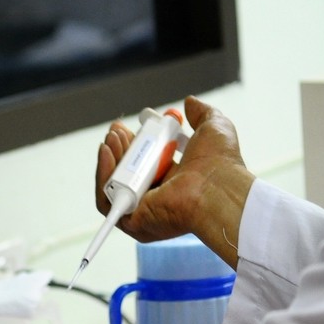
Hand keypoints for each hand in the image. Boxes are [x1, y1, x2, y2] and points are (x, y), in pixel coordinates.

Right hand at [95, 95, 253, 265]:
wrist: (217, 188)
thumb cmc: (220, 164)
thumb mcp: (213, 128)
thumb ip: (201, 114)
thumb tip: (191, 103)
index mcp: (177, 180)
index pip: (149, 163)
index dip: (137, 143)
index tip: (130, 126)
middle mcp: (161, 198)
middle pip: (129, 173)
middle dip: (120, 148)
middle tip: (116, 130)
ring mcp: (146, 211)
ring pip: (116, 185)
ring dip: (110, 159)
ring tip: (112, 138)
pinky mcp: (133, 221)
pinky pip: (108, 201)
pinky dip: (103, 177)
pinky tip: (107, 154)